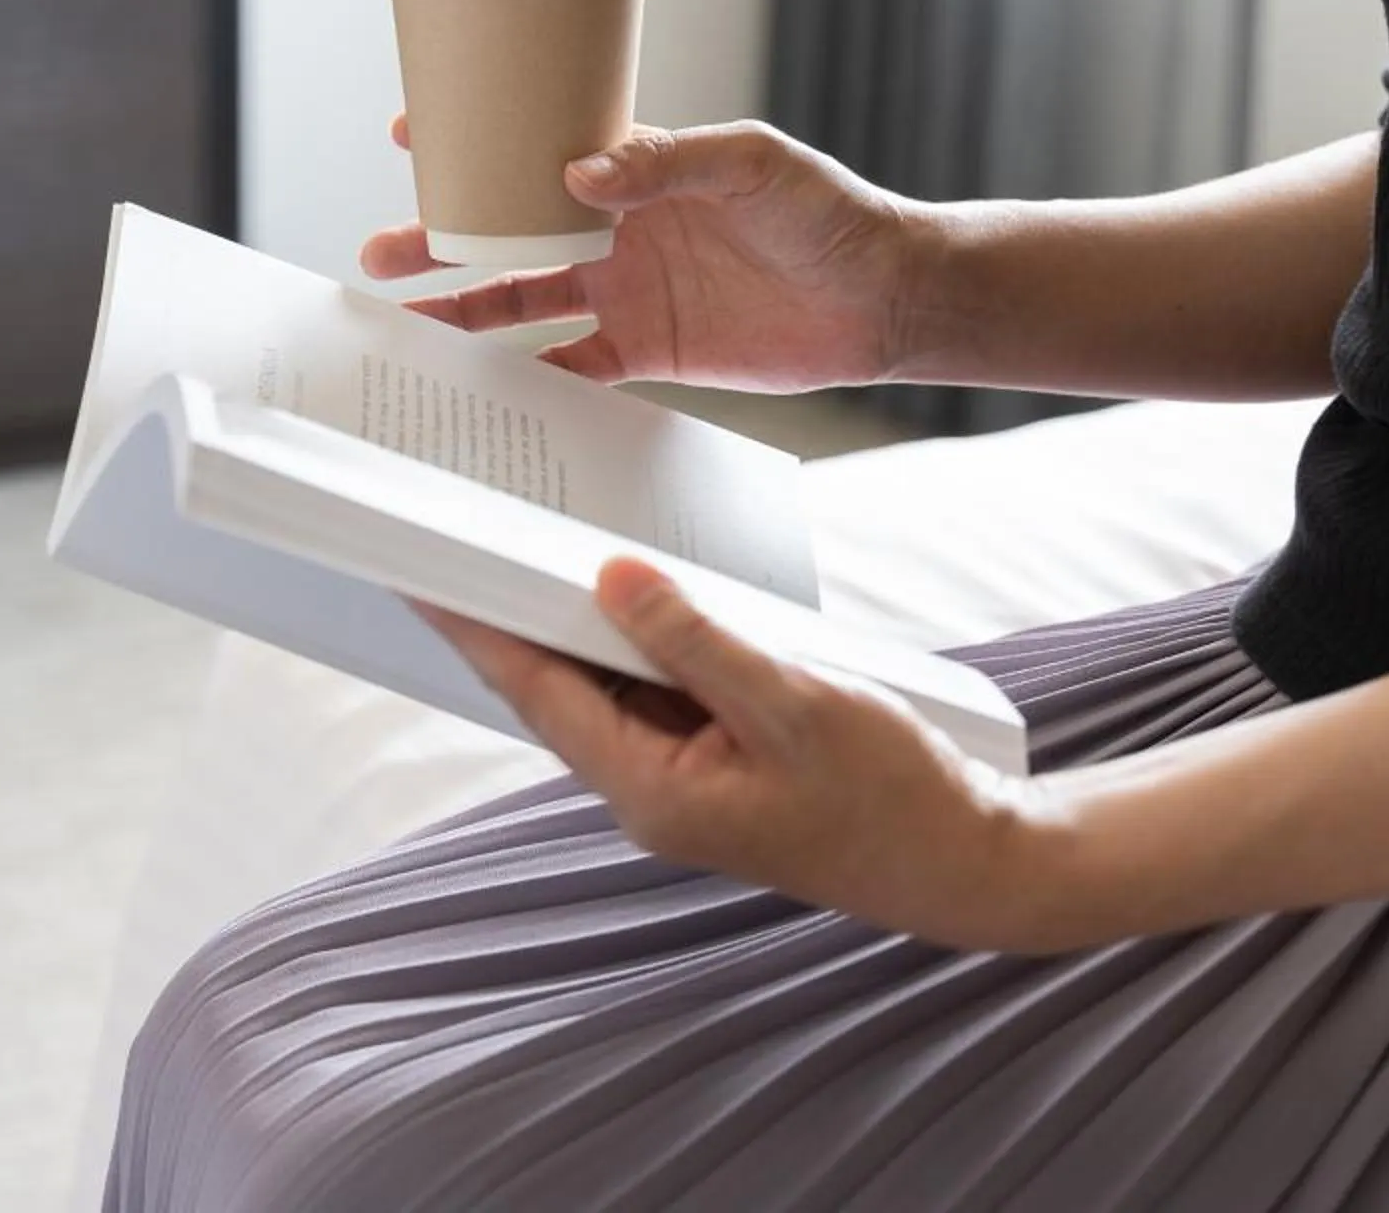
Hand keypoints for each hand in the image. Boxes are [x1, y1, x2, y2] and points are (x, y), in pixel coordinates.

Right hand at [365, 117, 928, 390]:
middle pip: (510, 233)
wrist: (884, 296)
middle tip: (379, 254)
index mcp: (637, 170)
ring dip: (466, 310)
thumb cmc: (828, 213)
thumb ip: (669, 162)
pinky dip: (529, 381)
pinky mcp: (650, 352)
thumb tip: (581, 171)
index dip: (477, 142)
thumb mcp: (754, 164)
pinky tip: (483, 392)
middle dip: (442, 240)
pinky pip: (572, 369)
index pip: (539, 147)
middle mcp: (619, 228)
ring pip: (524, 301)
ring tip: (406, 322)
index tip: (409, 135)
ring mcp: (628, 292)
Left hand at [421, 559, 1064, 953]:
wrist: (964, 859)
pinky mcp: (715, 758)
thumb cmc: (890, 792)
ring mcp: (681, 776)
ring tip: (528, 538)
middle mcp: (649, 789)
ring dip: (576, 618)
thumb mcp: (795, 702)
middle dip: (512, 610)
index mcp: (650, 791)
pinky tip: (630, 583)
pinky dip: (638, 636)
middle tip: (464, 530)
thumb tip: (610, 578)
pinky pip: (655, 687)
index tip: (424, 567)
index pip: (538, 692)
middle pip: (558, 686)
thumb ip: (698, 641)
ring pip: (606, 683)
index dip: (477, 626)